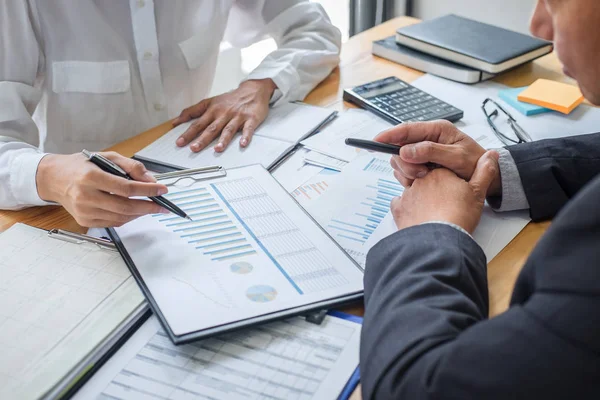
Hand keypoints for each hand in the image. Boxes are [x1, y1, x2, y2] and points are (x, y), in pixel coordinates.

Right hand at [36, 152, 168, 227]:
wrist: (54, 179)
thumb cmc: (81, 166)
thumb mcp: (106, 157)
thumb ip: (131, 166)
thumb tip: (151, 179)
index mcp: (90, 177)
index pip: (126, 188)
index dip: (147, 190)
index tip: (162, 190)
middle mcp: (85, 196)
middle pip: (125, 206)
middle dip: (148, 207)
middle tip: (162, 206)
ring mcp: (84, 211)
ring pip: (120, 217)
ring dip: (139, 213)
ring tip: (150, 207)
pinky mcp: (84, 221)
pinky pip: (112, 223)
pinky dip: (127, 218)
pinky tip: (134, 211)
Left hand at [172, 78, 276, 152]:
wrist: (252, 90)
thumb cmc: (230, 99)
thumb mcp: (209, 102)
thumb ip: (192, 111)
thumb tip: (176, 121)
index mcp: (213, 110)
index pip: (198, 123)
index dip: (188, 133)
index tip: (180, 142)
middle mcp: (223, 114)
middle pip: (211, 128)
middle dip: (202, 139)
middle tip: (194, 148)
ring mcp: (237, 117)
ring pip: (228, 129)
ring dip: (223, 140)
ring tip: (217, 149)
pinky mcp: (251, 119)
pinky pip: (248, 129)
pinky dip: (245, 136)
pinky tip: (242, 144)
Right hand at [375, 120, 501, 196]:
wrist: (487, 177)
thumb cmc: (475, 163)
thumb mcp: (456, 157)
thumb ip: (431, 152)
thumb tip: (406, 150)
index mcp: (437, 130)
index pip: (408, 129)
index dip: (390, 134)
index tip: (376, 141)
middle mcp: (429, 138)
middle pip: (401, 145)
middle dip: (404, 160)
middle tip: (418, 173)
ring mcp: (425, 151)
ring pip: (402, 158)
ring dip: (407, 170)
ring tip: (424, 176)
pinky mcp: (423, 163)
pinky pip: (407, 168)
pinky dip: (409, 176)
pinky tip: (420, 180)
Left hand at [391, 151, 499, 233]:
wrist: (439, 241)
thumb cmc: (458, 216)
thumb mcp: (478, 192)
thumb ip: (484, 172)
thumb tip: (491, 156)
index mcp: (440, 172)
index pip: (441, 166)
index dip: (447, 176)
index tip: (452, 186)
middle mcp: (421, 179)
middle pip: (424, 175)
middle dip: (431, 183)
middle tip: (441, 198)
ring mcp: (408, 193)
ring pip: (409, 186)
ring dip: (417, 193)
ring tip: (430, 207)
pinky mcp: (399, 209)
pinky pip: (398, 203)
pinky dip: (405, 207)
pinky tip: (414, 214)